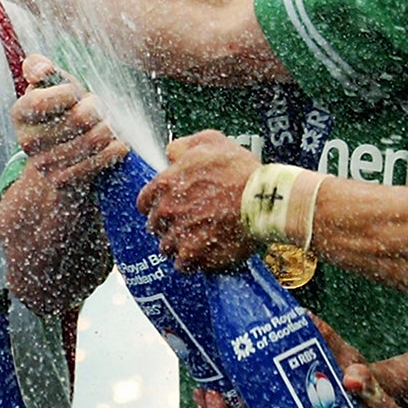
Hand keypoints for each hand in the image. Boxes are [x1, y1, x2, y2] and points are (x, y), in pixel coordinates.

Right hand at [10, 53, 125, 189]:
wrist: (58, 161)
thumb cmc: (58, 113)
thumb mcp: (47, 87)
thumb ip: (39, 68)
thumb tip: (41, 69)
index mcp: (20, 113)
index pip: (42, 101)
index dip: (69, 93)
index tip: (75, 94)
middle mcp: (27, 141)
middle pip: (79, 118)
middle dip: (98, 108)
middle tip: (101, 108)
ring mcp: (45, 164)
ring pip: (96, 138)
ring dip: (112, 126)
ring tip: (110, 123)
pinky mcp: (66, 181)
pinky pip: (105, 157)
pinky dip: (118, 146)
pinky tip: (117, 141)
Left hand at [138, 132, 259, 271]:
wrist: (263, 199)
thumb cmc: (240, 170)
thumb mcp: (210, 141)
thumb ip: (182, 146)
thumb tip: (171, 154)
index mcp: (165, 184)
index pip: (144, 202)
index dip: (154, 205)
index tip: (164, 208)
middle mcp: (167, 211)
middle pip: (155, 226)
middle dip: (167, 226)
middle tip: (184, 225)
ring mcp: (180, 235)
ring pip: (167, 247)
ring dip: (178, 245)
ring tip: (195, 242)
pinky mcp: (196, 255)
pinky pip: (183, 265)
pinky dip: (191, 263)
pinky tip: (202, 256)